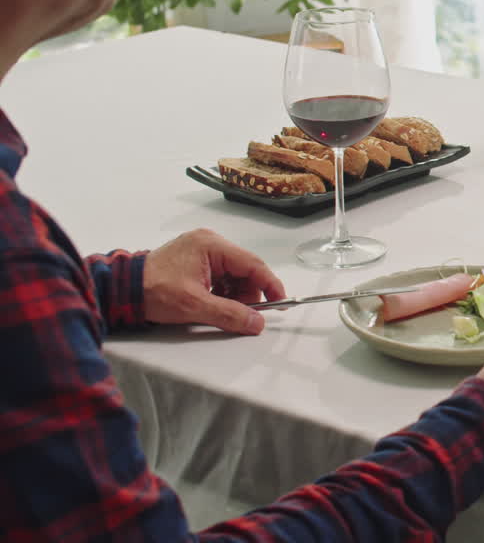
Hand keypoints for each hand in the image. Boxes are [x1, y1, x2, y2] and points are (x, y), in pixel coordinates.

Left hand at [142, 229, 285, 334]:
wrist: (121, 292)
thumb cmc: (152, 290)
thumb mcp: (195, 306)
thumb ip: (230, 314)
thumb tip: (256, 323)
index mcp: (211, 245)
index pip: (253, 265)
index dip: (270, 285)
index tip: (279, 303)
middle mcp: (209, 243)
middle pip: (244, 270)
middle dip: (247, 294)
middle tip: (245, 315)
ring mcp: (202, 251)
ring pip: (233, 276)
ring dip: (233, 296)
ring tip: (220, 311)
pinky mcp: (195, 262)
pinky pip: (221, 278)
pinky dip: (222, 293)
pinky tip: (213, 305)